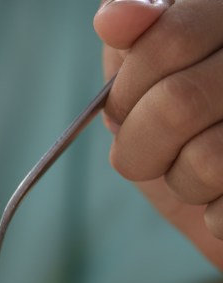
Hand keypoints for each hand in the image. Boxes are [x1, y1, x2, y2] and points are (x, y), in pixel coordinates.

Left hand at [95, 0, 222, 269]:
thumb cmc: (181, 121)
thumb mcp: (150, 66)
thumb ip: (140, 35)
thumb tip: (115, 18)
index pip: (169, 40)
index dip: (128, 87)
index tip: (125, 105)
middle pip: (178, 105)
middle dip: (138, 143)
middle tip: (144, 149)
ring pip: (206, 162)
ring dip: (182, 182)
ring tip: (196, 170)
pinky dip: (214, 217)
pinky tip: (222, 199)